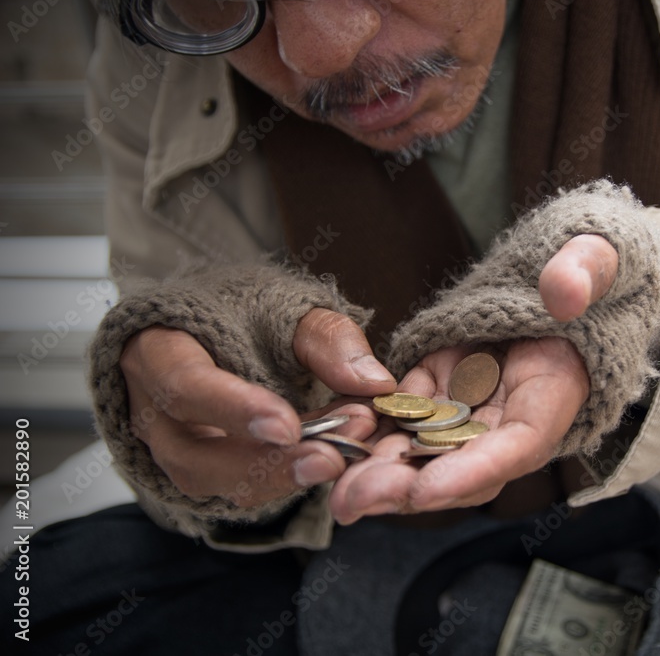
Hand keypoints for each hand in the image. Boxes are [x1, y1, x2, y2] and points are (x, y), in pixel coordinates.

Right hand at [119, 308, 395, 507]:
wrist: (219, 326)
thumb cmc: (247, 312)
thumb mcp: (286, 306)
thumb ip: (327, 338)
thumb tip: (374, 382)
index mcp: (157, 350)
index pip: (184, 386)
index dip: (232, 410)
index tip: (288, 426)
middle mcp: (152, 411)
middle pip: (193, 454)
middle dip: (267, 462)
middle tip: (332, 456)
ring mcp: (171, 450)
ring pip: (215, 483)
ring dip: (282, 476)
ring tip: (339, 456)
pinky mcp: (202, 472)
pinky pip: (238, 487)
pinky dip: (284, 478)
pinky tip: (327, 459)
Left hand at [328, 235, 618, 521]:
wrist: (564, 273)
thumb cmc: (587, 268)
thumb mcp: (599, 260)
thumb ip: (585, 271)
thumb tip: (565, 290)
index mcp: (556, 392)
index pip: (517, 445)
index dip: (473, 470)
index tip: (425, 489)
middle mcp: (511, 413)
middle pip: (460, 465)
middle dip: (408, 487)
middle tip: (355, 500)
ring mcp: (474, 403)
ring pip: (425, 449)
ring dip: (382, 470)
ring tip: (337, 487)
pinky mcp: (444, 383)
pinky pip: (404, 411)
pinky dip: (374, 427)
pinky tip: (336, 435)